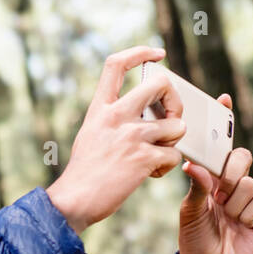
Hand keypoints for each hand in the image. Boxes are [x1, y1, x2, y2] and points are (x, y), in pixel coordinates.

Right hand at [47, 46, 187, 234]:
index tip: (157, 54)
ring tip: (157, 154)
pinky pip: (173, 154)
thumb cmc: (84, 173)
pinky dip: (167, 166)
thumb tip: (146, 114)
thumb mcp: (91, 134)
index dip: (140, 53)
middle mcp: (116, 116)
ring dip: (174, 141)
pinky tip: (151, 173)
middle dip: (175, 100)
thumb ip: (112, 119)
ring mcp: (131, 136)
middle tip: (170, 118)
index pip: (116, 64)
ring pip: (177, 124)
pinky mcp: (143, 158)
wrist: (75, 201)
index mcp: (100, 108)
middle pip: (160, 84)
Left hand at [177, 94, 252, 253]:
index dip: (224, 124)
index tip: (222, 99)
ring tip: (225, 218)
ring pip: (249, 182)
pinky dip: (247, 213)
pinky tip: (240, 225)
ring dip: (234, 202)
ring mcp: (249, 200)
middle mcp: (231, 186)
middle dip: (232, 169)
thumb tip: (195, 164)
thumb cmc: (194, 240)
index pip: (219, 148)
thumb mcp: (190, 212)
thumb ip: (196, 187)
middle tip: (221, 188)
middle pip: (241, 158)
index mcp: (211, 180)